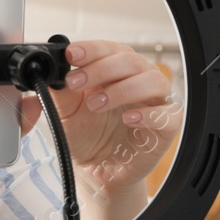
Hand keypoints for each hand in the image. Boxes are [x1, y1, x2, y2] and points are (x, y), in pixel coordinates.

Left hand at [50, 40, 180, 197]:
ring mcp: (155, 103)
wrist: (93, 170)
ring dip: (122, 89)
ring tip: (96, 104)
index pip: (110, 49)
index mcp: (116, 72)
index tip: (72, 54)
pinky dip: (149, 114)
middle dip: (101, 69)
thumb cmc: (85, 136)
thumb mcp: (65, 112)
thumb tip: (50, 70)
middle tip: (75, 82)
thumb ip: (60, 92)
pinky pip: (169, 115)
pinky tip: (128, 118)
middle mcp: (138, 81)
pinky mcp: (166, 128)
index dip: (92, 49)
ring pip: (154, 80)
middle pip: (131, 60)